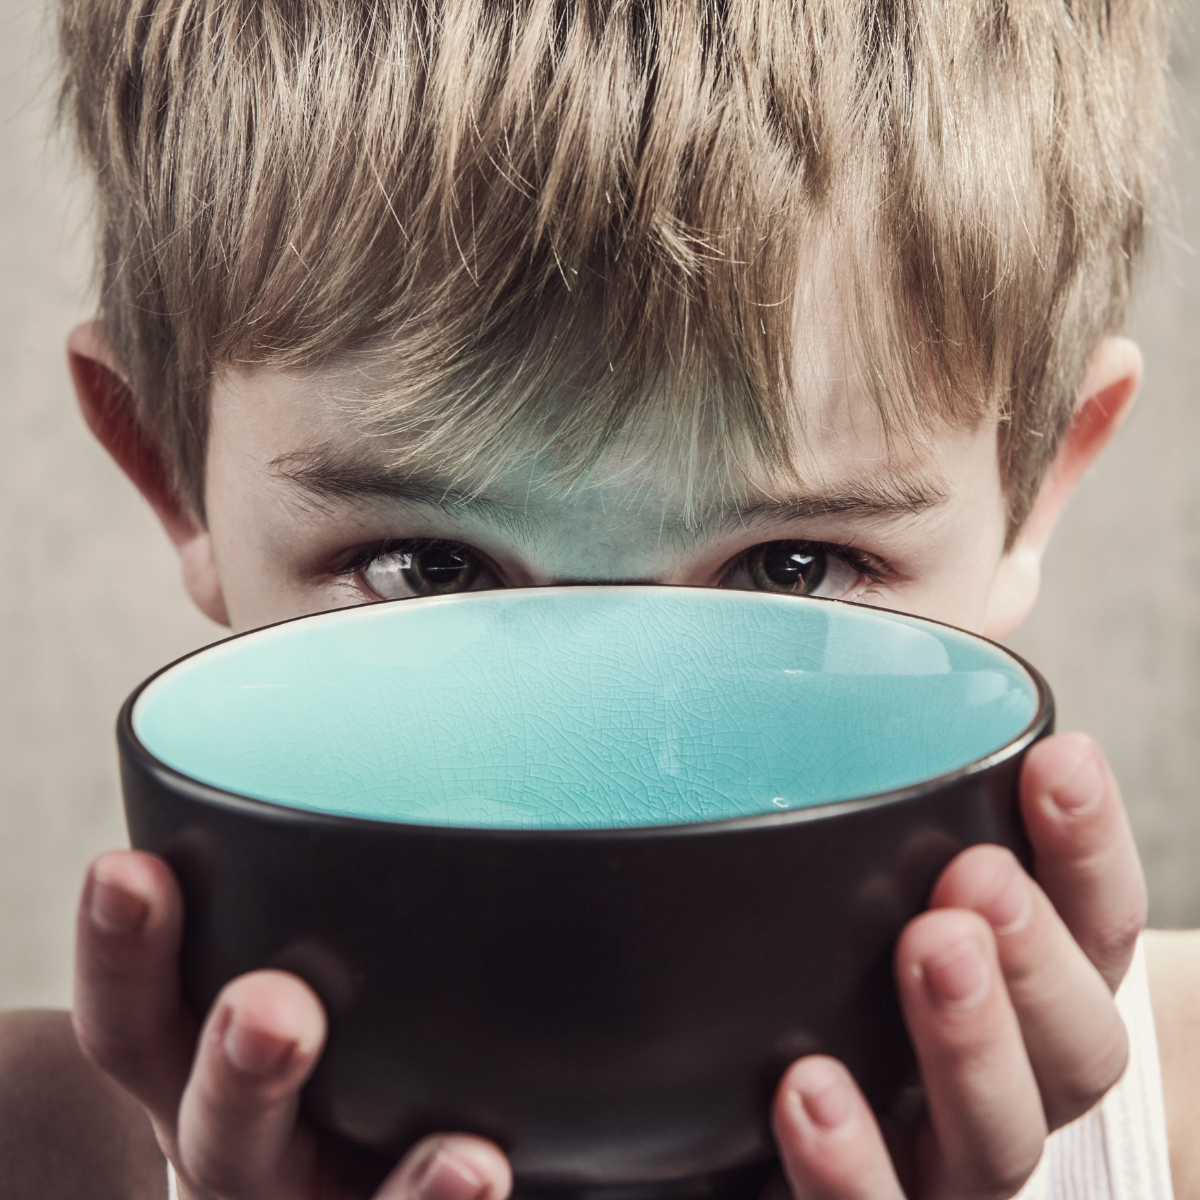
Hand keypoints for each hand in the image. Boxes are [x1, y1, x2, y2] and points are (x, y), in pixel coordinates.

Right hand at [73, 850, 512, 1199]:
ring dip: (386, 1186)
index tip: (127, 870)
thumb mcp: (333, 948)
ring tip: (453, 1151)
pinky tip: (482, 1165)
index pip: (141, 1015)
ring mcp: (324, 1197)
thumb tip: (320, 641)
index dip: (120, 952)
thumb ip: (327, 855)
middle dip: (233, 1070)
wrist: (467, 1141)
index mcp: (208, 1059)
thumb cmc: (374, 1026)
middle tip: (273, 1007)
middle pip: (207, 1126)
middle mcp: (251, 1142)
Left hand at [767, 731, 1146, 1198]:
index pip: (1094, 926)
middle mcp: (999, 1082)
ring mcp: (934, 1162)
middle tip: (978, 880)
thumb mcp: (841, 865)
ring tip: (928, 954)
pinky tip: (809, 1091)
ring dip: (973, 1049)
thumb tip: (905, 650)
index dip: (1092, 853)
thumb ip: (877, 787)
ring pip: (1000, 1145)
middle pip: (1077, 1051)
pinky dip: (853, 1170)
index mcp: (1020, 991)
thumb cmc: (800, 964)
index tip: (1061, 762)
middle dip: (1040, 960)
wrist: (722, 1135)